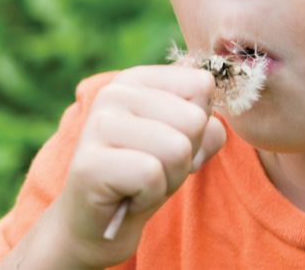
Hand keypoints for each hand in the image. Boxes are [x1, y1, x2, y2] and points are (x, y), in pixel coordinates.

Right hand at [44, 65, 224, 268]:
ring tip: (142, 182)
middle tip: (154, 169)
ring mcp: (98, 125)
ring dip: (170, 177)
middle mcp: (114, 92)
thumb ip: (207, 128)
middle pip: (194, 119)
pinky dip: (150, 195)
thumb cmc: (145, 177)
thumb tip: (214, 126)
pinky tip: (128, 196)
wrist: (99, 225)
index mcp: (137, 79)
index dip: (199, 124)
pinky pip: (152, 175)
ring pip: (177, 148)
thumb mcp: (185, 146)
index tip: (170, 141)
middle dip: (185, 156)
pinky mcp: (90, 164)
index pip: (202, 85)